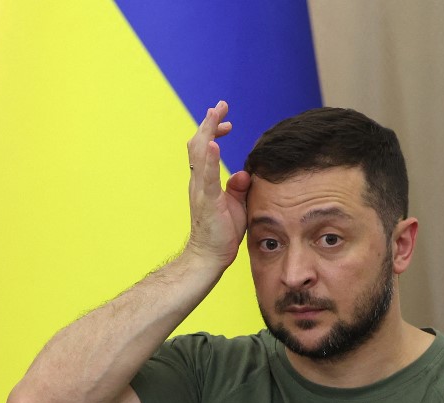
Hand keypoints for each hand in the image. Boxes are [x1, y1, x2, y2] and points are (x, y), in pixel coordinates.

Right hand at [185, 100, 251, 267]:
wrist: (209, 255)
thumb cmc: (222, 232)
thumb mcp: (235, 205)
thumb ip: (238, 188)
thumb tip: (244, 173)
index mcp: (204, 181)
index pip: (206, 149)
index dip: (214, 132)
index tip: (227, 122)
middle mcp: (198, 181)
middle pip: (199, 144)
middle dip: (209, 123)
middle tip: (220, 106)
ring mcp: (200, 189)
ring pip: (199, 153)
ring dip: (207, 131)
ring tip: (215, 114)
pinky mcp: (207, 199)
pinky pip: (207, 175)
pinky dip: (210, 158)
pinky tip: (214, 142)